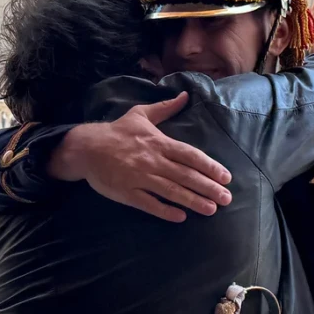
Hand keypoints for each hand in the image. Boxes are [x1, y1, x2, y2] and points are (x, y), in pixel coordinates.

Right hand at [50, 92, 232, 222]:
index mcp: (158, 142)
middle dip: (208, 187)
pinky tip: (181, 217)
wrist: (86, 147)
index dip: (209, 166)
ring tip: (211, 209)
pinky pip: (149, 203)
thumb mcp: (141, 114)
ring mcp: (140, 177)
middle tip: (226, 199)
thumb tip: (185, 96)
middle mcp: (152, 160)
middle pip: (186, 176)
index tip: (226, 177)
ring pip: (171, 191)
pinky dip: (165, 211)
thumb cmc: (116, 131)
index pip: (190, 155)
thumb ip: (165, 108)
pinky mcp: (127, 192)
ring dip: (193, 201)